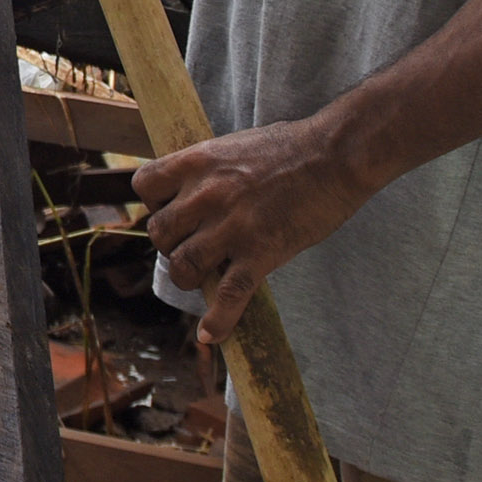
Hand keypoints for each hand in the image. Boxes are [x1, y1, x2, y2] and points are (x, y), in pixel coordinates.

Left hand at [132, 113, 373, 346]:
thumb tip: (192, 192)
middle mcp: (206, 195)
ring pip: (183, 267)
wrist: (335, 156)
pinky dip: (217, 320)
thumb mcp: (234, 146)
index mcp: (198, 162)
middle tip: (192, 244)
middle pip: (160, 233)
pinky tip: (210, 334)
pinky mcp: (260, 253)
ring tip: (202, 276)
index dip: (154, 202)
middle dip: (170, 243)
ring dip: (188, 276)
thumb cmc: (291, 147)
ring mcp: (232, 226)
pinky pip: (228, 296)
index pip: (145, 186)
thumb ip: (208, 171)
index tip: (172, 209)